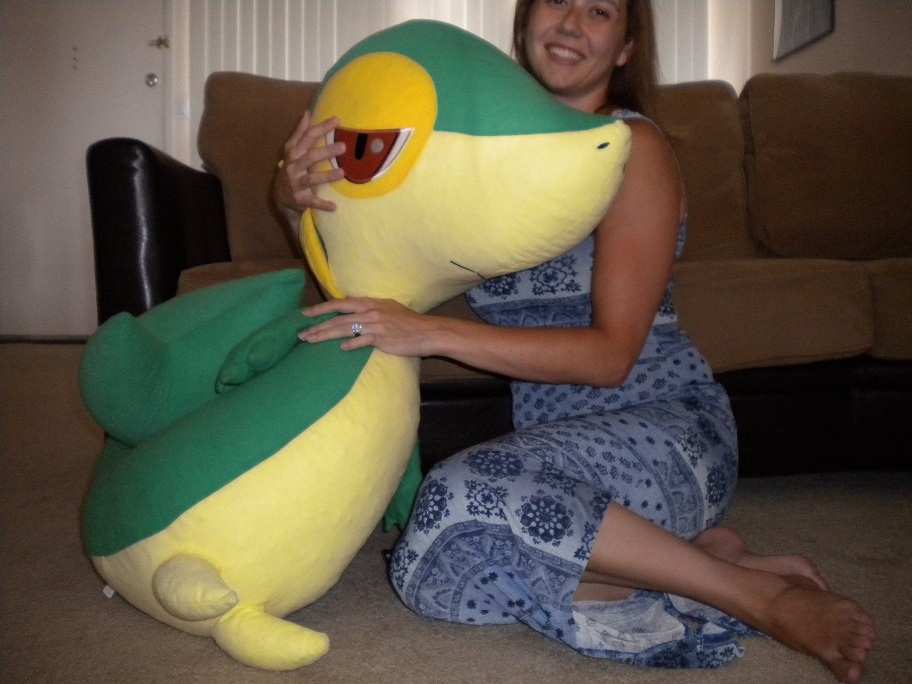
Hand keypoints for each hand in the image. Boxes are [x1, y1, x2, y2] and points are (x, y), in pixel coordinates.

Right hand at [272, 111, 345, 217]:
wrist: (279, 197)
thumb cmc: (292, 169)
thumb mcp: (293, 150)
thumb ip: (301, 132)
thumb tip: (307, 112)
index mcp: (293, 153)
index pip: (307, 137)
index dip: (321, 128)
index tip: (337, 120)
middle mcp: (293, 166)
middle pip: (310, 157)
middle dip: (326, 151)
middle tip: (343, 146)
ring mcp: (295, 183)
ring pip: (311, 179)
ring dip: (327, 176)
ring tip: (342, 173)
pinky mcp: (299, 199)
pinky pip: (312, 202)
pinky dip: (323, 205)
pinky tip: (334, 207)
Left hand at [299, 298, 436, 356]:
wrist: (428, 332)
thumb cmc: (409, 323)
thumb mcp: (389, 310)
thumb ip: (371, 311)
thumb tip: (355, 317)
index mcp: (371, 303)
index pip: (340, 303)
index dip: (322, 308)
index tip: (306, 314)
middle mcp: (370, 311)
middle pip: (337, 317)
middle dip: (317, 325)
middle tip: (301, 333)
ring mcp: (375, 324)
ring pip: (343, 329)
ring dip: (324, 335)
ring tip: (310, 341)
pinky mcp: (381, 338)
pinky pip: (361, 341)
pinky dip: (350, 345)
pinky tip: (340, 349)